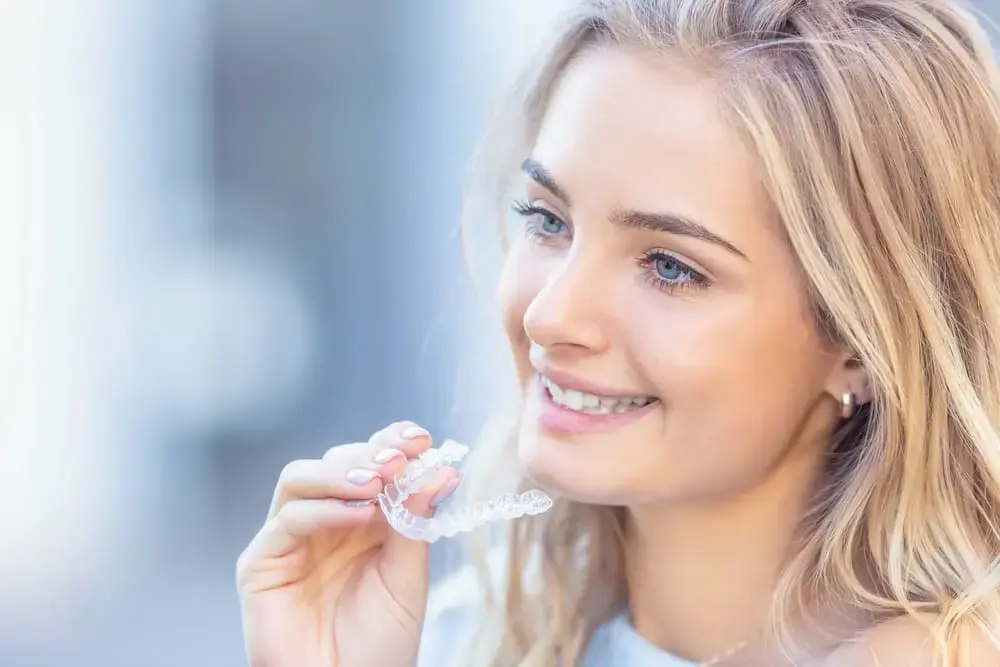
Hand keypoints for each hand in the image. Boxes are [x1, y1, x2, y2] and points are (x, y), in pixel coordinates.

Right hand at [237, 421, 458, 666]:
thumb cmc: (380, 644)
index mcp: (361, 519)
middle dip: (368, 454)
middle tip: (399, 458)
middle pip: (334, 462)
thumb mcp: (408, 578)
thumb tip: (440, 470)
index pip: (370, 463)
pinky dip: (323, 510)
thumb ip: (415, 522)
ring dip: (341, 472)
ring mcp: (289, 540)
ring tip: (377, 482)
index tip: (420, 438)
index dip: (391, 443)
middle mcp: (324, 522)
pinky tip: (360, 516)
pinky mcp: (261, 564)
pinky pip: (286, 521)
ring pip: (299, 478)